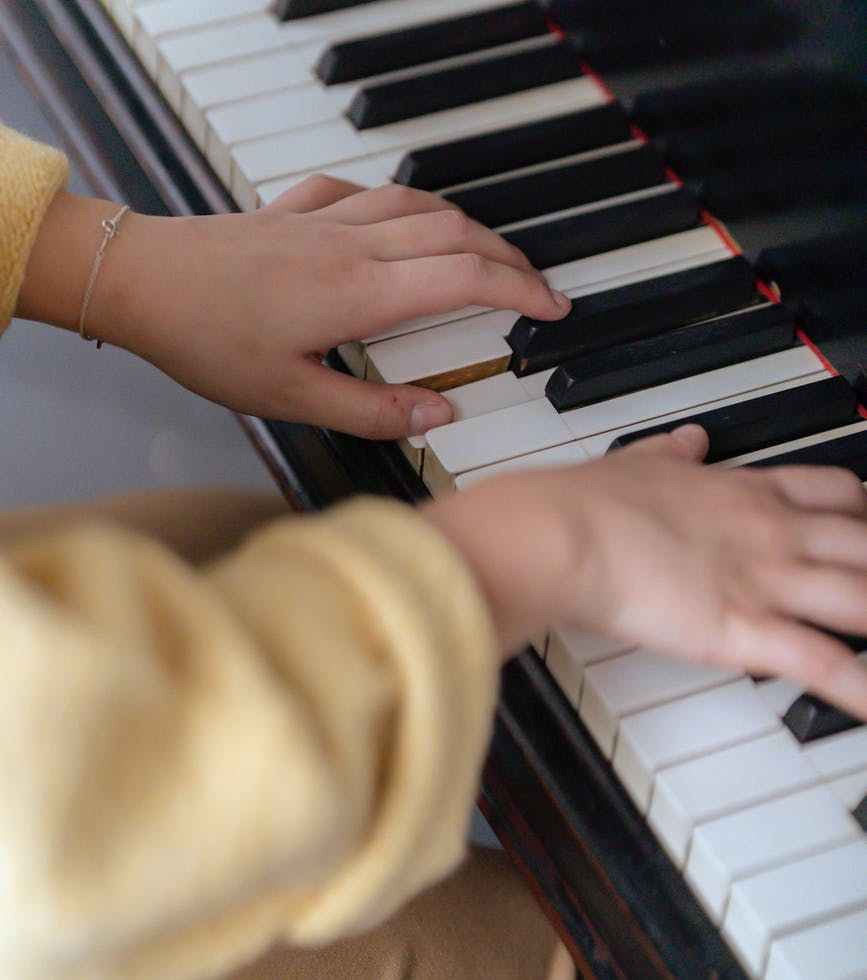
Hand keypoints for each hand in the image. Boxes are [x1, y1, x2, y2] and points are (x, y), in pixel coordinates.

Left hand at [20, 182, 569, 438]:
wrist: (139, 282)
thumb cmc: (206, 339)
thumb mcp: (290, 398)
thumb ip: (370, 411)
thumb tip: (437, 416)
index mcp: (360, 293)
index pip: (465, 280)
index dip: (519, 291)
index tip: (551, 308)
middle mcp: (354, 246)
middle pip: (456, 235)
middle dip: (509, 260)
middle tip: (537, 288)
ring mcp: (325, 221)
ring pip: (419, 206)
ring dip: (466, 228)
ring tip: (489, 256)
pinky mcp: (296, 210)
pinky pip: (366, 193)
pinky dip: (402, 204)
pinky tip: (400, 221)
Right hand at [424, 426, 866, 719]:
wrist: (562, 532)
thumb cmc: (589, 502)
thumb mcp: (638, 462)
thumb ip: (672, 453)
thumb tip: (690, 440)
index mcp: (744, 491)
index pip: (835, 492)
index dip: (865, 511)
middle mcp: (769, 532)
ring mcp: (764, 580)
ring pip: (864, 599)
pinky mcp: (744, 629)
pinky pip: (824, 663)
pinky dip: (860, 688)